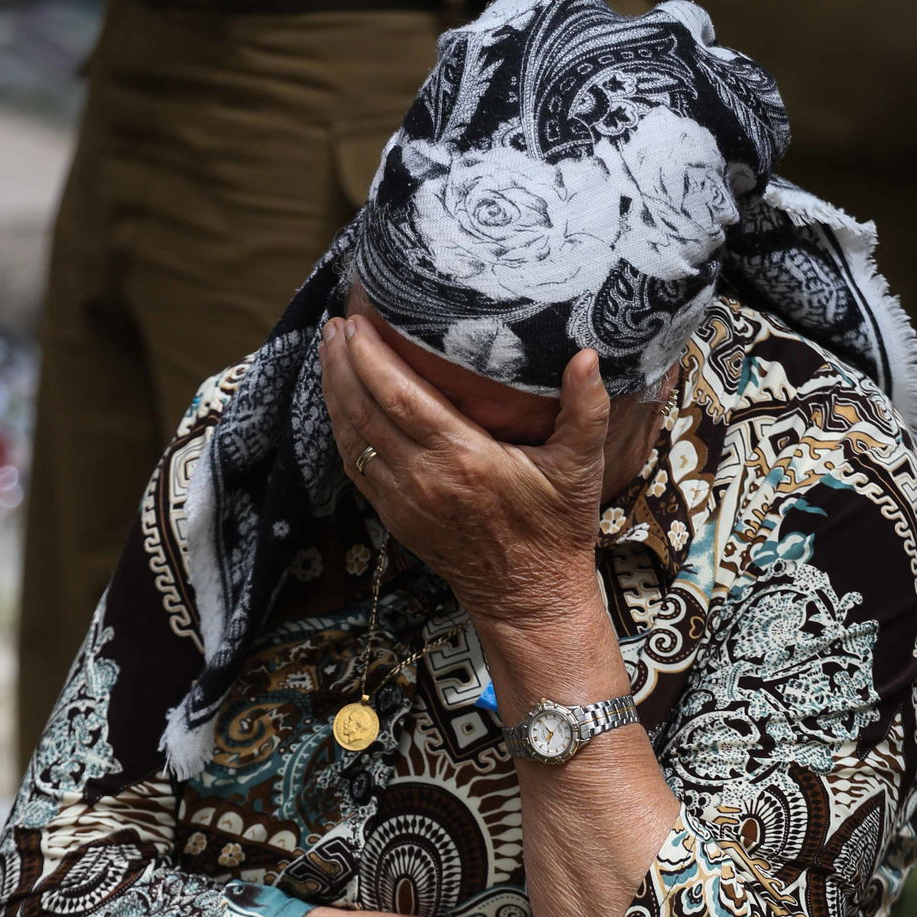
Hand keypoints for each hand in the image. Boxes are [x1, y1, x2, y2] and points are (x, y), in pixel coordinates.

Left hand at [319, 312, 607, 630]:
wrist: (529, 597)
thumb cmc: (555, 531)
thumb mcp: (580, 469)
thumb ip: (585, 410)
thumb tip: (587, 357)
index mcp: (463, 458)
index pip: (398, 395)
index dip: (370, 355)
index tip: (356, 320)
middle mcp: (423, 479)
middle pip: (364, 410)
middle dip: (343, 363)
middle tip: (336, 323)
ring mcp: (404, 501)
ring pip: (352, 438)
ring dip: (335, 392)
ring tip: (330, 351)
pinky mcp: (396, 519)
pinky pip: (357, 467)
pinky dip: (342, 431)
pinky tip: (340, 404)